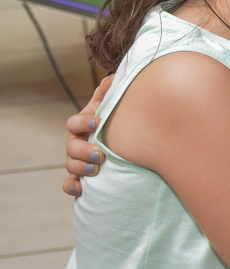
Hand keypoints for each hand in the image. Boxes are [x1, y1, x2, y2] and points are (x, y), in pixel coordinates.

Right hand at [63, 75, 111, 195]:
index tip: (97, 122)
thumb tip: (112, 78)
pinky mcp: (80, 176)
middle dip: (83, 151)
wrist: (120, 139)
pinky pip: (69, 184)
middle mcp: (76, 143)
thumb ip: (109, 92)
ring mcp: (76, 160)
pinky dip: (71, 187)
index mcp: (81, 125)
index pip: (73, 123)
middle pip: (70, 147)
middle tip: (99, 154)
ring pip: (70, 166)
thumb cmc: (113, 120)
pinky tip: (80, 190)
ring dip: (80, 168)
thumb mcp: (110, 105)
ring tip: (95, 170)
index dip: (83, 122)